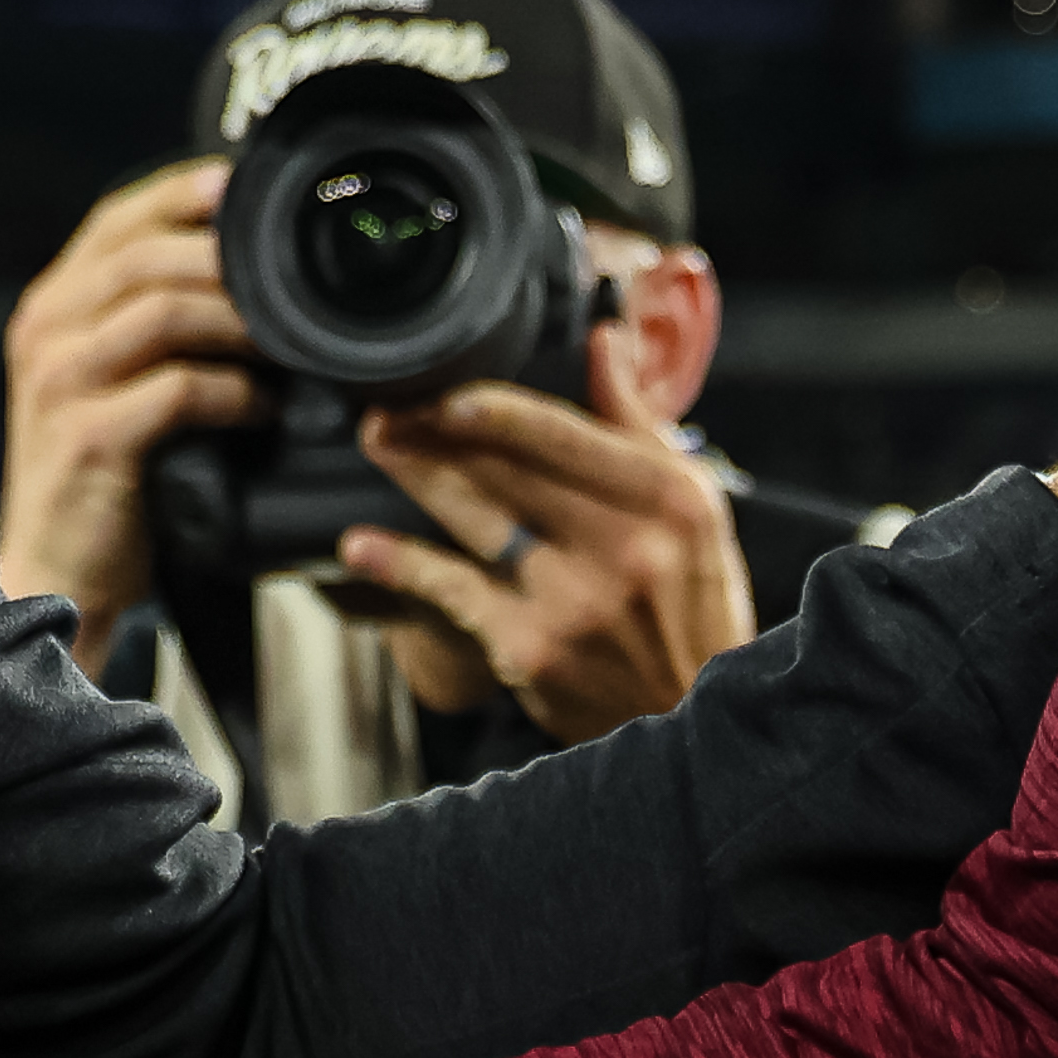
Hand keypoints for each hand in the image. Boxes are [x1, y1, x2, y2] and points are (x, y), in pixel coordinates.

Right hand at [0, 158, 252, 675]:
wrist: (53, 573)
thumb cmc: (100, 475)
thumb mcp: (107, 379)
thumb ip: (148, 319)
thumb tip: (245, 268)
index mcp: (51, 305)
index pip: (117, 218)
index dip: (184, 192)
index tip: (246, 186)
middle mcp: (45, 330)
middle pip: (145, 256)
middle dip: (228, 258)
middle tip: (294, 278)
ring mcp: (60, 382)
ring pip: (163, 313)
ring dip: (240, 321)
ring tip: (291, 342)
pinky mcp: (88, 439)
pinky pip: (178, 390)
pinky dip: (235, 392)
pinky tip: (266, 407)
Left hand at [331, 316, 761, 744]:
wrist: (692, 716)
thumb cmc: (693, 602)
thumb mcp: (697, 506)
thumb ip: (639, 422)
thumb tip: (603, 341)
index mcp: (669, 501)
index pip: (568, 435)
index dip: (500, 409)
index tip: (449, 388)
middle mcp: (623, 548)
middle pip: (513, 471)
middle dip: (441, 431)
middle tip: (391, 402)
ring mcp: (573, 602)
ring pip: (477, 518)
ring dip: (417, 475)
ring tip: (378, 440)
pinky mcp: (531, 651)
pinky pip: (453, 592)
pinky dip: (401, 566)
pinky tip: (360, 545)